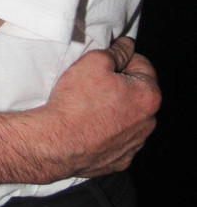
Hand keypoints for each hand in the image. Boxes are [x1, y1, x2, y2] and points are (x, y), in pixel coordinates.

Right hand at [34, 37, 159, 180]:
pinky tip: (89, 125)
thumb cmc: (77, 101)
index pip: (143, 64)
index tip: (105, 61)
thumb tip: (127, 45)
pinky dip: (107, 131)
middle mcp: (148, 123)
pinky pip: (118, 139)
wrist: (58, 143)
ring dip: (115, 108)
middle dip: (120, 84)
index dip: (122, 58)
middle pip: (137, 92)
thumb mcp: (95, 61)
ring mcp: (135, 145)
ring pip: (128, 117)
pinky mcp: (120, 161)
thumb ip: (117, 51)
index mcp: (148, 96)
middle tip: (94, 82)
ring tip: (89, 105)